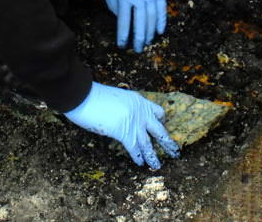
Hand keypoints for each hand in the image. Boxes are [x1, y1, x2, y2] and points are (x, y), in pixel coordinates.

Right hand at [64, 82, 179, 167]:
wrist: (86, 96)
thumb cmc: (94, 96)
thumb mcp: (117, 98)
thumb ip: (124, 108)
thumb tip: (122, 118)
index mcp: (139, 101)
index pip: (158, 112)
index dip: (161, 122)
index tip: (162, 127)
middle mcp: (141, 112)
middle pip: (160, 130)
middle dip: (168, 142)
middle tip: (175, 151)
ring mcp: (134, 123)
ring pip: (149, 143)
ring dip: (154, 156)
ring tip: (158, 165)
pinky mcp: (125, 133)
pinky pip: (135, 148)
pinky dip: (138, 157)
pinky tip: (141, 163)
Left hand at [102, 0, 166, 51]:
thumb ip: (114, 5)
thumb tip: (122, 20)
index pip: (124, 22)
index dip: (123, 36)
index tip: (122, 46)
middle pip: (141, 24)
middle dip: (139, 39)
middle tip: (137, 50)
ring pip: (153, 19)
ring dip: (150, 33)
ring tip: (147, 43)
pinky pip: (162, 10)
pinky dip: (162, 21)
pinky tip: (160, 32)